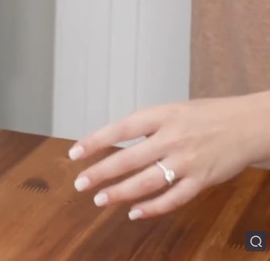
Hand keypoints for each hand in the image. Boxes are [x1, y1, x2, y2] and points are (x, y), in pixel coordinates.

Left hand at [67, 92, 269, 219]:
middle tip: (80, 183)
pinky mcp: (202, 180)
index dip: (95, 141)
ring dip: (121, 193)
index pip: (121, 129)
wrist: (249, 124)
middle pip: (129, 159)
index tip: (74, 153)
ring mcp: (188, 160)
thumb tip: (111, 143)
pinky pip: (173, 198)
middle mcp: (173, 138)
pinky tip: (134, 212)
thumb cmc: (206, 116)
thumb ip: (145, 127)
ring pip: (147, 181)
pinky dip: (152, 207)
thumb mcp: (171, 111)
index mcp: (162, 116)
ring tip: (100, 199)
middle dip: (101, 173)